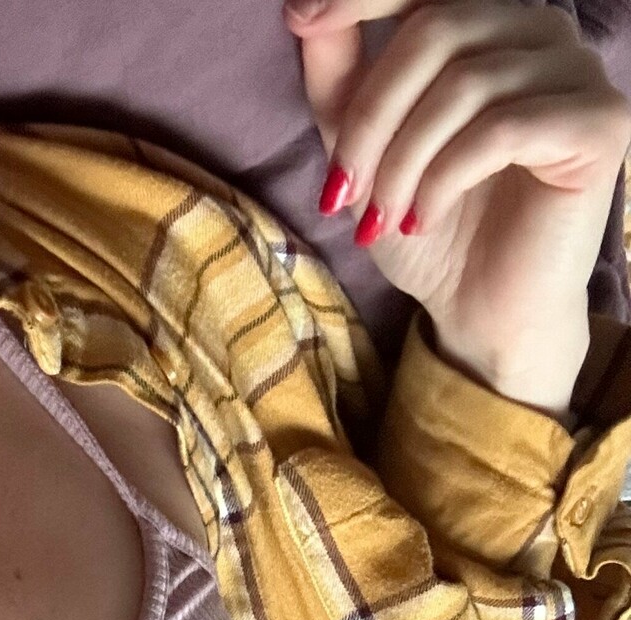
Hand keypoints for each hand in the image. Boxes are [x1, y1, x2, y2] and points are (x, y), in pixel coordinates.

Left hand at [284, 0, 630, 416]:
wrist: (479, 310)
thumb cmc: (428, 225)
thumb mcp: (365, 146)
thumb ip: (340, 75)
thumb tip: (304, 7)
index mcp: (487, 21)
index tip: (300, 19)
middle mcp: (541, 28)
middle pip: (436, 29)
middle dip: (373, 117)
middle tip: (342, 190)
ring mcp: (577, 69)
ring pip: (466, 83)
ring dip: (403, 161)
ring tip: (381, 219)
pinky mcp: (599, 122)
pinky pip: (502, 129)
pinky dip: (444, 179)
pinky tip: (421, 219)